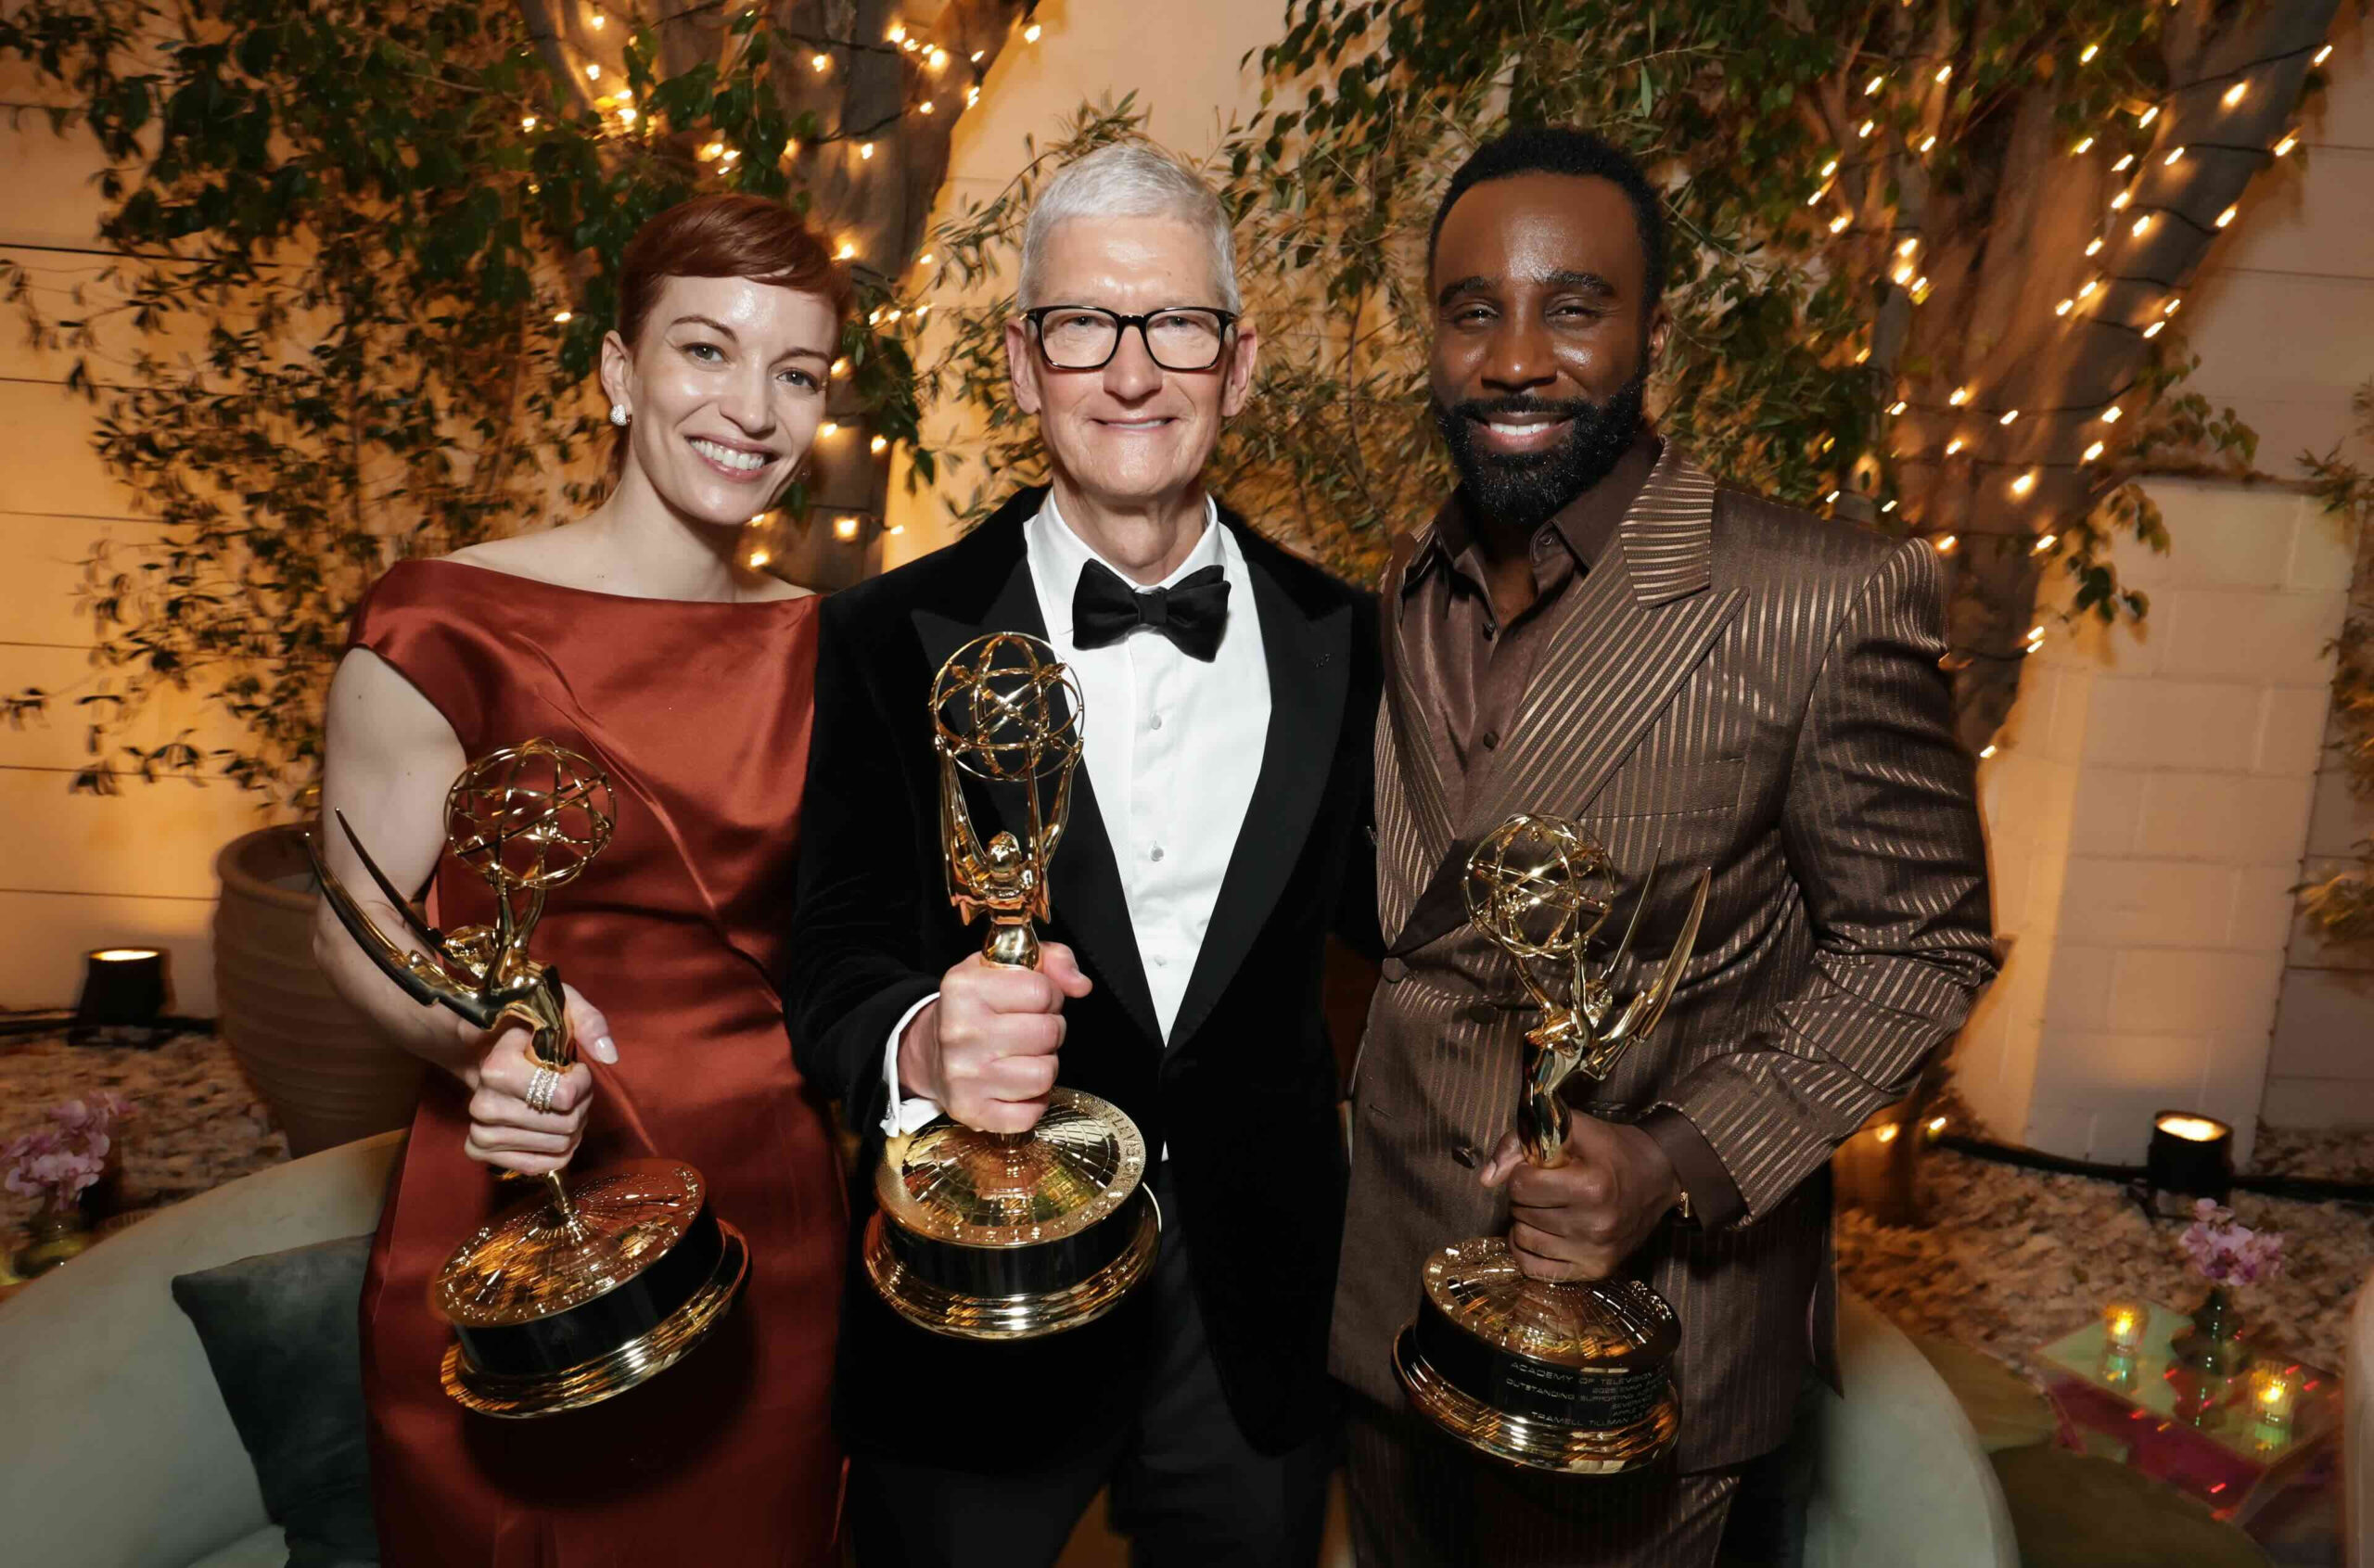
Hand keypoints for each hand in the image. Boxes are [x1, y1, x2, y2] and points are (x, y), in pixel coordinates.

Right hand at [457, 983, 613, 1175]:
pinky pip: (539, 1166)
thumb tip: (609, 1055)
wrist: (483, 1052)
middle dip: (581, 1106)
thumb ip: (589, 1022)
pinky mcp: (480, 1151)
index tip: (576, 1068)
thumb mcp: (560, 1009)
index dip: (582, 1083)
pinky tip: (556, 1131)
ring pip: (557, 1145)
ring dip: (573, 1128)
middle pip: (565, 1124)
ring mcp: (480, 1131)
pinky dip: (559, 1151)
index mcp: (497, 1068)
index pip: (564, 1095)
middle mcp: (484, 1104)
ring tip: (563, 1106)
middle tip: (573, 1090)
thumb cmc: (529, 1031)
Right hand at [897, 945, 1092, 1133]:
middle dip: (1050, 1030)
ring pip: (1044, 1074)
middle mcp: (960, 1032)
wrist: (929, 1052)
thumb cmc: (975, 1006)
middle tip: (1031, 1030)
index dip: (1050, 996)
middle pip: (1048, 1033)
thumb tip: (1080, 985)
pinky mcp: (971, 1111)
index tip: (1035, 1002)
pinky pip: (1030, 1114)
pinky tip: (1017, 1085)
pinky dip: (1032, 1102)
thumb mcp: (1005, 967)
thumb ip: (1051, 960)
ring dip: (1044, 1065)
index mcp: (964, 988)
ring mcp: (964, 1076)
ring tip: (1025, 1056)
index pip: (1042, 991)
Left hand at [1479, 1113, 1681, 1280]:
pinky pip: (1535, 1270)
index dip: (1522, 1171)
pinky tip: (1539, 1233)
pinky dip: (1527, 1251)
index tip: (1539, 1167)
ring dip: (1525, 1221)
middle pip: (1521, 1212)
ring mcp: (1595, 1252)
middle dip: (1525, 1196)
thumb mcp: (1570, 1128)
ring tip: (1547, 1207)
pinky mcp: (1596, 1271)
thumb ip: (1522, 1141)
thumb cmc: (1611, 1150)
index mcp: (1592, 1187)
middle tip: (1547, 1187)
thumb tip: (1487, 1178)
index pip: (1521, 1185)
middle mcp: (1595, 1225)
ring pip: (1524, 1240)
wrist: (1657, 1176)